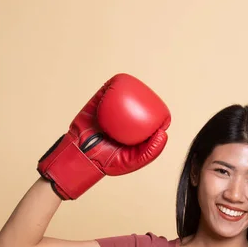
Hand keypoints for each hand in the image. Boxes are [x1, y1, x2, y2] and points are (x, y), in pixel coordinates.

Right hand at [37, 73, 170, 199]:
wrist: (83, 157)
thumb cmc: (109, 162)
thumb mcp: (134, 160)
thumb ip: (151, 151)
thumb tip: (164, 133)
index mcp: (134, 132)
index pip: (148, 120)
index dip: (156, 113)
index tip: (162, 113)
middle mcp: (123, 120)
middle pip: (136, 104)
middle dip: (145, 96)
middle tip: (149, 96)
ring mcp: (109, 112)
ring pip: (121, 95)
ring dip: (129, 87)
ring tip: (136, 85)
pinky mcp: (96, 105)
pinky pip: (104, 93)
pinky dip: (111, 86)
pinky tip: (118, 84)